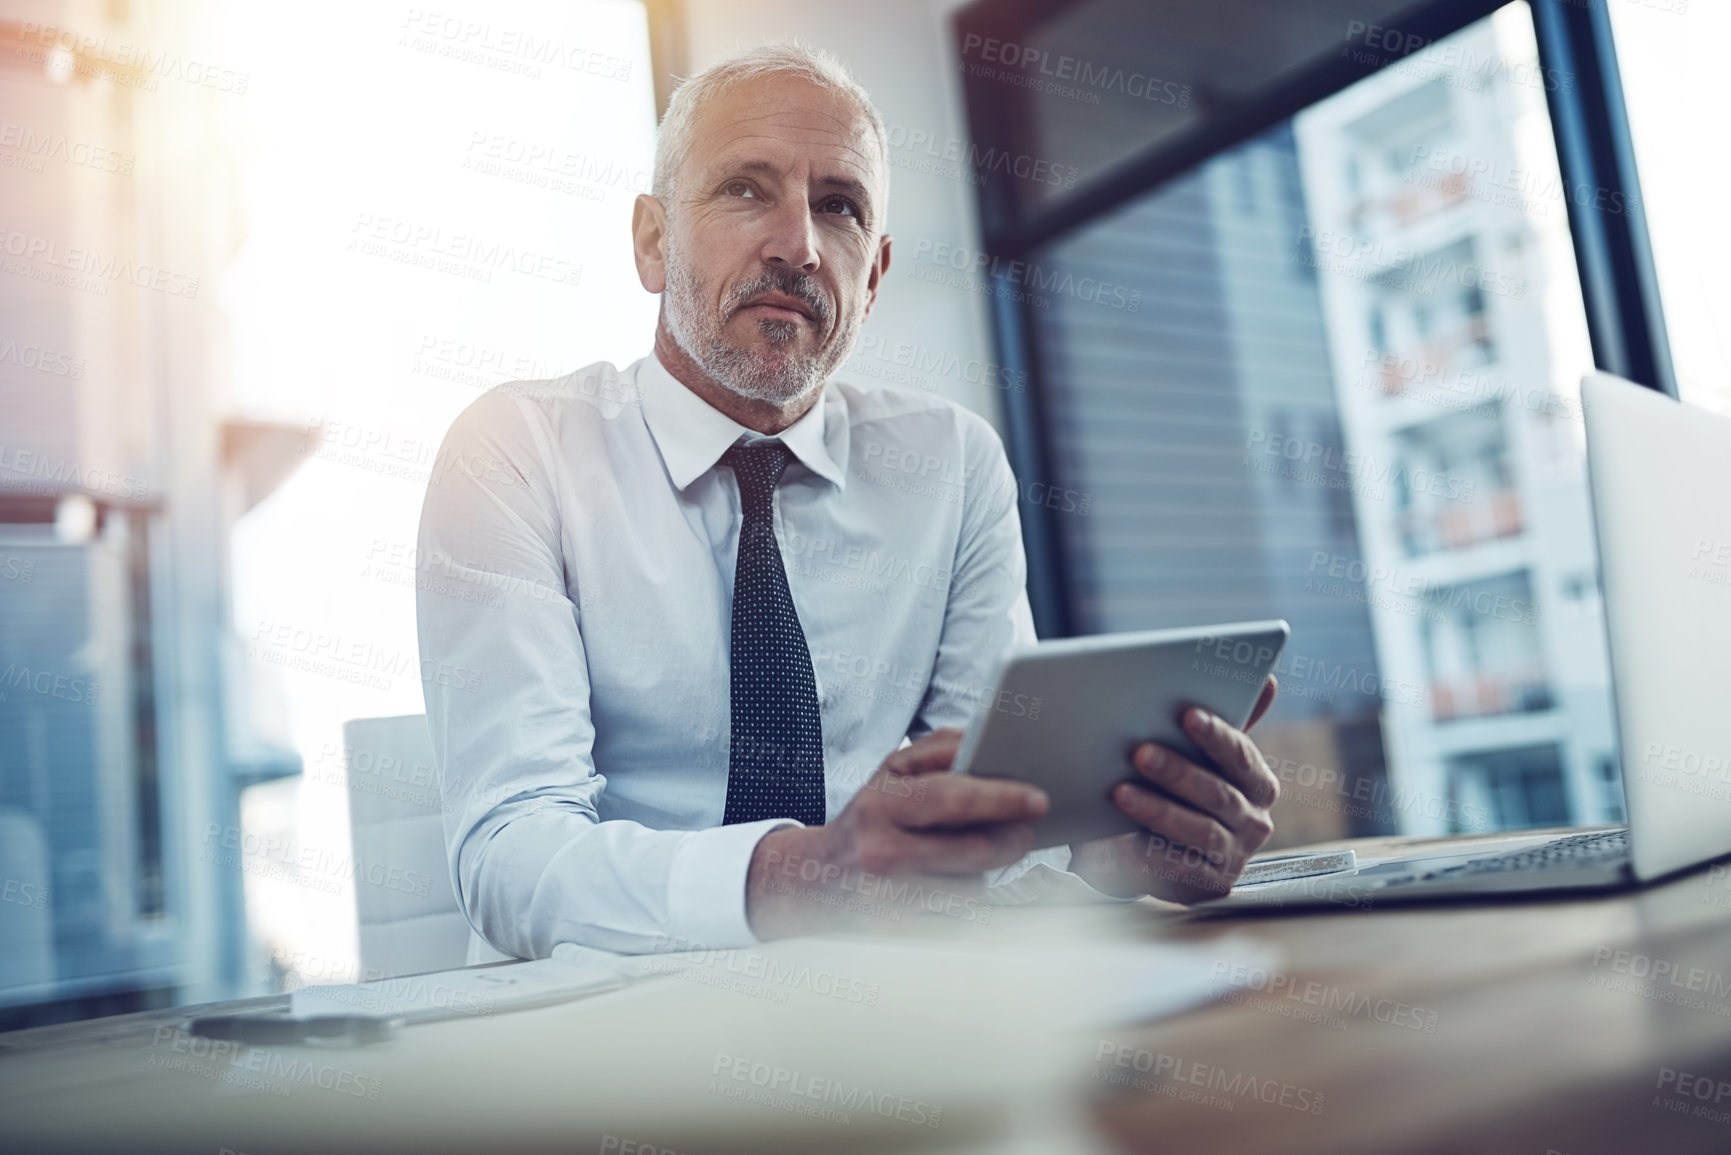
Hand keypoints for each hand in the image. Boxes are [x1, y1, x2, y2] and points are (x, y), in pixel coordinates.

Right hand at [745, 729, 1048, 939]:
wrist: (815, 879)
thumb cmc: (867, 816)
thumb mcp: (890, 770)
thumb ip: (939, 749)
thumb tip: (986, 744)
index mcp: (880, 805)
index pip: (953, 799)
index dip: (1002, 799)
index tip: (1038, 799)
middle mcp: (882, 853)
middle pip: (973, 852)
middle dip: (1011, 840)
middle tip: (1026, 831)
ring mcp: (889, 900)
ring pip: (971, 888)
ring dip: (983, 872)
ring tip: (968, 855)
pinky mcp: (899, 933)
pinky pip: (958, 916)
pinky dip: (964, 897)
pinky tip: (948, 883)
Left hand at [1069, 677, 1279, 903]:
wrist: (1152, 849)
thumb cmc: (1176, 790)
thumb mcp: (1198, 757)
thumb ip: (1227, 723)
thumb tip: (1268, 681)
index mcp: (1257, 783)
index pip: (1239, 755)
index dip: (1215, 734)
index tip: (1186, 714)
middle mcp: (1254, 821)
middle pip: (1216, 793)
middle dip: (1177, 771)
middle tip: (1140, 751)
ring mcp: (1233, 855)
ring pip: (1197, 829)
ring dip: (1158, 809)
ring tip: (1121, 791)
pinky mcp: (1210, 884)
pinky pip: (1180, 867)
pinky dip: (1152, 851)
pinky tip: (1124, 838)